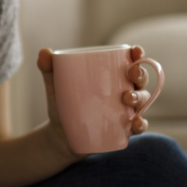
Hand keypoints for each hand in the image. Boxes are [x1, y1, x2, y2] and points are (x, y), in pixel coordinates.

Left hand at [37, 46, 151, 157]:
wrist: (59, 135)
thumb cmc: (63, 104)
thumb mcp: (55, 86)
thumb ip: (49, 68)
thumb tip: (44, 52)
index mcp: (112, 75)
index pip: (130, 61)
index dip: (137, 54)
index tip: (135, 51)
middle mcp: (124, 90)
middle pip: (140, 79)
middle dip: (141, 74)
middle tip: (131, 74)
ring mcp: (126, 110)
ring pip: (142, 101)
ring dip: (140, 98)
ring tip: (127, 98)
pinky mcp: (123, 128)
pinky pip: (138, 126)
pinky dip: (141, 124)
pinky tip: (135, 123)